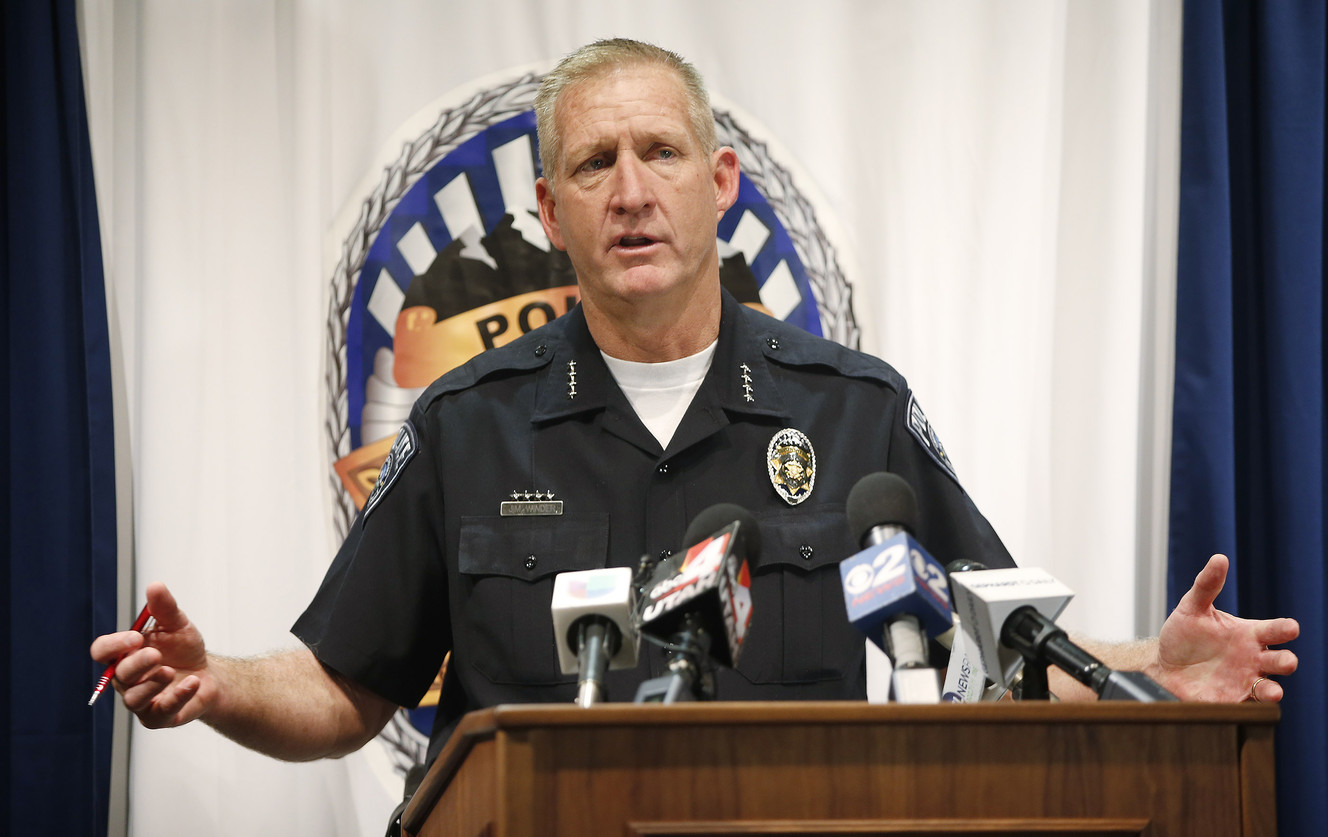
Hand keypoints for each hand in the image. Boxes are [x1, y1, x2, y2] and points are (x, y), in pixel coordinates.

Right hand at [89, 582, 216, 726]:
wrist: (208, 676)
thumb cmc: (184, 650)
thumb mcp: (178, 625)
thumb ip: (165, 608)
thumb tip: (154, 585)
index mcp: (124, 654)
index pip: (102, 651)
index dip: (113, 645)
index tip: (135, 637)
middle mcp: (127, 679)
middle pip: (119, 674)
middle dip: (136, 664)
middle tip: (155, 654)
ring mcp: (140, 701)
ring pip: (134, 698)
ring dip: (152, 684)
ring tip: (170, 670)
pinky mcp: (157, 717)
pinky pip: (159, 712)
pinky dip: (176, 697)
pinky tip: (193, 683)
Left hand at [1150, 554, 1298, 701]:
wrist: (1162, 666)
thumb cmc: (1182, 635)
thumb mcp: (1191, 607)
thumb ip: (1206, 585)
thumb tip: (1219, 558)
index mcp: (1248, 633)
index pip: (1274, 629)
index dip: (1284, 628)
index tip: (1291, 627)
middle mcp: (1253, 658)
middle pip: (1279, 660)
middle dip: (1285, 661)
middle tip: (1286, 661)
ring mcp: (1245, 680)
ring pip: (1269, 687)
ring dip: (1273, 690)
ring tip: (1272, 692)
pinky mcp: (1232, 699)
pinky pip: (1247, 704)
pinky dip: (1251, 705)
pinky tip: (1250, 704)